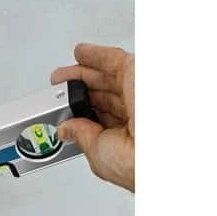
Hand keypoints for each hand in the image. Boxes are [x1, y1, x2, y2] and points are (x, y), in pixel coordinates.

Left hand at [51, 43, 134, 192]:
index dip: (80, 111)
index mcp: (126, 137)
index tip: (63, 109)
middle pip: (102, 95)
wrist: (157, 148)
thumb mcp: (97, 152)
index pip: (100, 119)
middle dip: (78, 90)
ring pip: (107, 77)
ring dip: (83, 72)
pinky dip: (96, 55)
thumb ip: (82, 136)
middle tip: (59, 86)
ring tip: (62, 73)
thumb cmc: (135, 162)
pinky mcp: (138, 73)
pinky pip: (114, 59)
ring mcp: (137, 93)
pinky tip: (81, 53)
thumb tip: (67, 128)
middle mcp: (135, 114)